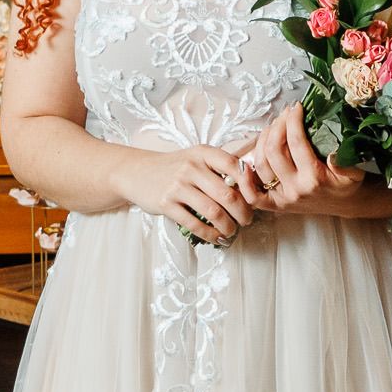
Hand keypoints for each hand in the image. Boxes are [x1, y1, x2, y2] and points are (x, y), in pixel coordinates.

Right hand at [120, 143, 254, 243]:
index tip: (254, 198)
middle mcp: (191, 167)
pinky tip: (216, 237)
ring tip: (232, 231)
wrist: (137, 172)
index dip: (249, 184)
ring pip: (213, 212)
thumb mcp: (195, 158)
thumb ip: (219, 168)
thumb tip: (250, 187)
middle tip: (247, 221)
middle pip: (228, 195)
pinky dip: (209, 234)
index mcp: (203, 153)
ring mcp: (177, 186)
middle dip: (243, 212)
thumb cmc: (174, 167)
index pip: (234, 166)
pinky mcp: (166, 204)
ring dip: (228, 226)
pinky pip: (194, 223)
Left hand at [240, 101, 367, 214]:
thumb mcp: (354, 172)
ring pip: (261, 164)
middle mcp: (295, 188)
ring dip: (262, 140)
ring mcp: (282, 198)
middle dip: (277, 126)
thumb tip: (331, 153)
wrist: (345, 205)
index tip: (296, 107)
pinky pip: (253, 195)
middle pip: (274, 150)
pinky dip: (245, 180)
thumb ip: (344, 162)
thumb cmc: (347, 184)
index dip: (293, 121)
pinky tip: (245, 162)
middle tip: (284, 114)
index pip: (296, 143)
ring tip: (273, 127)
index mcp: (314, 178)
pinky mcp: (275, 205)